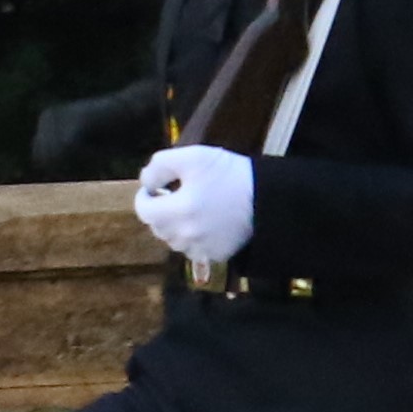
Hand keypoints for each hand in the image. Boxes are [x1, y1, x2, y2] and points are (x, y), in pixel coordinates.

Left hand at [135, 145, 257, 265]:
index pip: (143, 210)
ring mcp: (201, 249)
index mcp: (177, 211)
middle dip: (161, 210)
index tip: (156, 187)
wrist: (269, 197)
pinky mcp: (216, 255)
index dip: (145, 196)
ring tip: (192, 208)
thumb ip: (160, 166)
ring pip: (174, 240)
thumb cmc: (230, 174)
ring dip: (175, 225)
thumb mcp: (193, 157)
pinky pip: (193, 249)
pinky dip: (193, 238)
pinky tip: (206, 222)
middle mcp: (185, 235)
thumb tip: (146, 182)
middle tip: (175, 194)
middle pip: (158, 227)